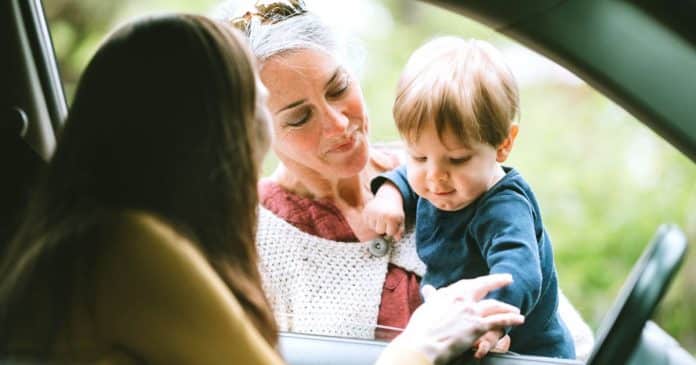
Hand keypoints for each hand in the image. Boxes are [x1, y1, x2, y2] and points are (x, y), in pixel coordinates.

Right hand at [364, 182, 404, 240]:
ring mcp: (372, 212)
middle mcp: (381, 215)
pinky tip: (376, 215)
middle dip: (384, 227)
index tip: (394, 223)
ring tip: (381, 217)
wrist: (388, 197)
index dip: (392, 229)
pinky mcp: (366, 211)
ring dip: (377, 224)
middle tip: (387, 220)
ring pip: (372, 227)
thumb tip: (397, 239)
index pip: (390, 233)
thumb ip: (400, 230)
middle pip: (380, 231)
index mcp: (391, 217)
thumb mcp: (400, 219)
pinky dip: (371, 221)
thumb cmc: (395, 210)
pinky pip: (367, 222)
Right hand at [396, 274, 524, 364]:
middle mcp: (462, 299)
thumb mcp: (426, 308)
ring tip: (516, 310)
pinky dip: (511, 319)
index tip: (486, 279)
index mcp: (449, 293)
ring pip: (495, 305)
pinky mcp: (478, 327)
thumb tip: (428, 290)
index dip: (480, 280)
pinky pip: (499, 321)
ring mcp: (471, 312)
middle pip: (484, 286)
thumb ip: (432, 298)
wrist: (424, 344)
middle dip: (498, 281)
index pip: (468, 283)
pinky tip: (519, 319)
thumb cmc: (421, 329)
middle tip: (508, 278)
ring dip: (507, 307)